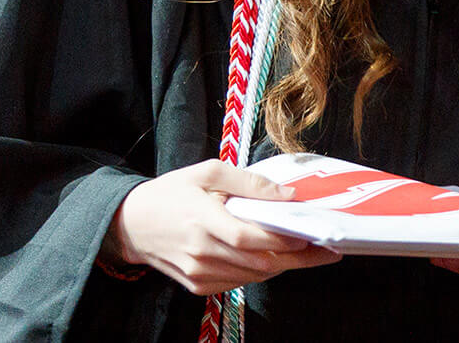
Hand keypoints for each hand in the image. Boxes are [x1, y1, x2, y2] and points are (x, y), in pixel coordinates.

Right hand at [103, 160, 341, 294]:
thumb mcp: (206, 172)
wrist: (131, 224)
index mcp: (202, 220)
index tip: (313, 235)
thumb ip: (248, 182)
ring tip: (308, 253)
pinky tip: (274, 258)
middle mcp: (201, 252)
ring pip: (254, 276)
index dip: (283, 239)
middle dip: (298, 258)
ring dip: (283, 266)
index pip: (249, 237)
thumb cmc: (170, 193)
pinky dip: (261, 271)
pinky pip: (239, 282)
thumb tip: (286, 195)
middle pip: (260, 262)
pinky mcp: (198, 286)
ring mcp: (199, 274)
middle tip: (327, 250)